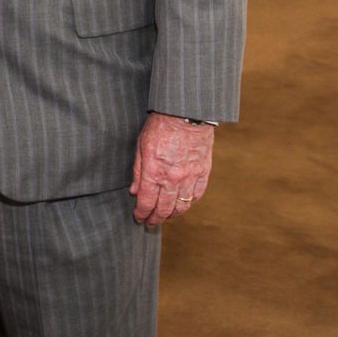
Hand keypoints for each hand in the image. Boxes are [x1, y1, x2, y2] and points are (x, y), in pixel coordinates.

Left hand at [129, 112, 213, 226]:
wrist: (187, 113)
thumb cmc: (161, 126)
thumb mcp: (141, 145)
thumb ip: (138, 171)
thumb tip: (134, 191)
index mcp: (154, 172)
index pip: (146, 203)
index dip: (141, 214)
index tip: (138, 218)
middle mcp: (173, 179)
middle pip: (164, 209)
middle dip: (155, 219)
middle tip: (150, 223)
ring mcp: (190, 177)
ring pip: (182, 206)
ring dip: (172, 215)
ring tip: (165, 217)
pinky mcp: (203, 172)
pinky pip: (196, 195)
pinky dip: (189, 203)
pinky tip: (182, 204)